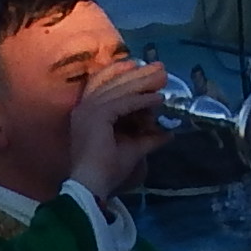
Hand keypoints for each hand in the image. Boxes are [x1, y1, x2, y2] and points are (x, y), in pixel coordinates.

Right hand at [67, 58, 170, 199]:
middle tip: (159, 67)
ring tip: (162, 77)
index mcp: (84, 114)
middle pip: (111, 82)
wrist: (92, 184)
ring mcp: (88, 110)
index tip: (139, 66)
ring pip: (119, 89)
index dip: (120, 73)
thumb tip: (168, 133)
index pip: (100, 85)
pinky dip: (142, 100)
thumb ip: (147, 138)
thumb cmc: (105, 170)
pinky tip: (159, 99)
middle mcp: (83, 108)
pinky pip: (124, 103)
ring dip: (142, 82)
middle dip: (136, 73)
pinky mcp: (97, 116)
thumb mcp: (131, 149)